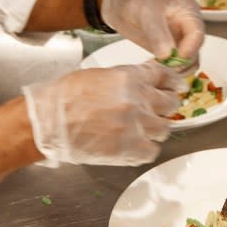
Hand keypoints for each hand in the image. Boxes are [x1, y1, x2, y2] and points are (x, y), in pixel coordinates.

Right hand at [23, 62, 183, 166]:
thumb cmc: (67, 96)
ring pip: (164, 128)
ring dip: (156, 128)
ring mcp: (136, 126)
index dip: (173, 82)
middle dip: (167, 106)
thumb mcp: (101, 75)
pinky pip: (152, 151)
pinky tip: (134, 145)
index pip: (164, 76)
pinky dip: (146, 149)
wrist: (49, 121)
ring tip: (142, 129)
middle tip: (160, 109)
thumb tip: (147, 81)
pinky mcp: (129, 150)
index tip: (178, 87)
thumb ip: (128, 78)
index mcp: (130, 77)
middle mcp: (138, 100)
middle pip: (170, 103)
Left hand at [101, 0, 204, 67]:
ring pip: (186, 62)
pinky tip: (153, 68)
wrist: (121, 1)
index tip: (175, 58)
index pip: (197, 34)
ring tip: (156, 69)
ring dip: (175, 69)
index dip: (189, 49)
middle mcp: (187, 26)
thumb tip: (168, 55)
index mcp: (188, 12)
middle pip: (195, 51)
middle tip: (164, 67)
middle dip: (181, 62)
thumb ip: (158, 33)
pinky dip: (166, 70)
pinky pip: (174, 65)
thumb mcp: (147, 12)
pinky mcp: (168, 49)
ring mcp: (178, 39)